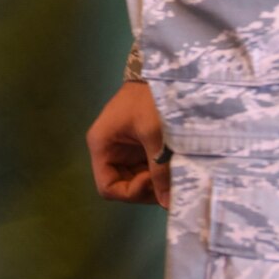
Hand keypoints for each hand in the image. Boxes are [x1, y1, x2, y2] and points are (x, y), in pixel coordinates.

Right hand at [87, 80, 169, 207]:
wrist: (163, 74)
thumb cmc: (150, 100)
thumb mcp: (155, 134)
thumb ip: (160, 170)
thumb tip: (168, 204)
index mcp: (102, 145)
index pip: (107, 187)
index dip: (130, 192)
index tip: (153, 181)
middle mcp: (110, 151)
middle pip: (123, 186)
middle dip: (146, 190)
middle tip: (169, 183)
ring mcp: (126, 150)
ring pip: (137, 180)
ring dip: (155, 183)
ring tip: (175, 176)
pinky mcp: (140, 147)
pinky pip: (147, 169)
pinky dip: (160, 174)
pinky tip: (175, 170)